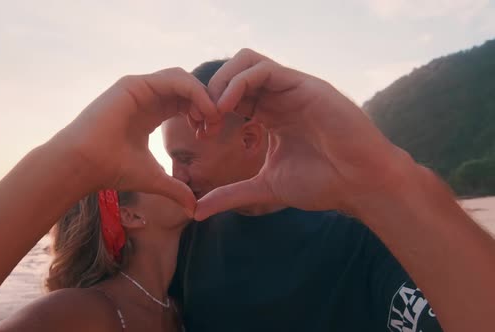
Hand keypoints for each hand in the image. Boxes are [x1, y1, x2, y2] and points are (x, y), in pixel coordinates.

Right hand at [55, 68, 214, 213]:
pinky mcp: (134, 84)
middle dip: (206, 104)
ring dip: (202, 96)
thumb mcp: (154, 178)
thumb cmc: (112, 171)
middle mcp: (146, 97)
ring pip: (183, 79)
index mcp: (150, 113)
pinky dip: (193, 91)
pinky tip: (201, 111)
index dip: (202, 114)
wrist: (84, 166)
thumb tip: (194, 208)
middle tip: (214, 126)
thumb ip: (175, 188)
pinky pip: (173, 79)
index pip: (185, 103)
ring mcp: (140, 88)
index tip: (208, 136)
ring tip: (210, 118)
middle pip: (187, 88)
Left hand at [194, 49, 414, 219]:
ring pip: (246, 62)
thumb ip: (231, 194)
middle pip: (233, 73)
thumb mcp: (265, 187)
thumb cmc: (322, 183)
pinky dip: (238, 83)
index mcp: (270, 114)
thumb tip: (197, 212)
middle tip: (204, 124)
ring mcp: (291, 88)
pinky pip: (262, 69)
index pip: (230, 96)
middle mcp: (279, 97)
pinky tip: (228, 107)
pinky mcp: (303, 84)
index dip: (209, 109)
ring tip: (215, 114)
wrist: (360, 184)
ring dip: (222, 84)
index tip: (201, 134)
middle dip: (210, 94)